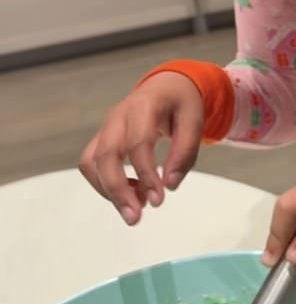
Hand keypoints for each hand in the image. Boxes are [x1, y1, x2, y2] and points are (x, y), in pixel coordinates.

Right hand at [79, 72, 203, 224]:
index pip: (138, 143)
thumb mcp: (195, 120)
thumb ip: (185, 152)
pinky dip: (105, 185)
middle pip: (105, 154)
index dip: (146, 174)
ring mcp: (106, 128)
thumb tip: (170, 185)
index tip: (158, 200)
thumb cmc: (181, 104)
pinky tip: (131, 194)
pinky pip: (92, 165)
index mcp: (143, 106)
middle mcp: (118, 117)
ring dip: (108, 191)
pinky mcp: (101, 140)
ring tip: (135, 209)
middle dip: (117, 190)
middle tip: (135, 218)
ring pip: (91, 162)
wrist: (165, 86)